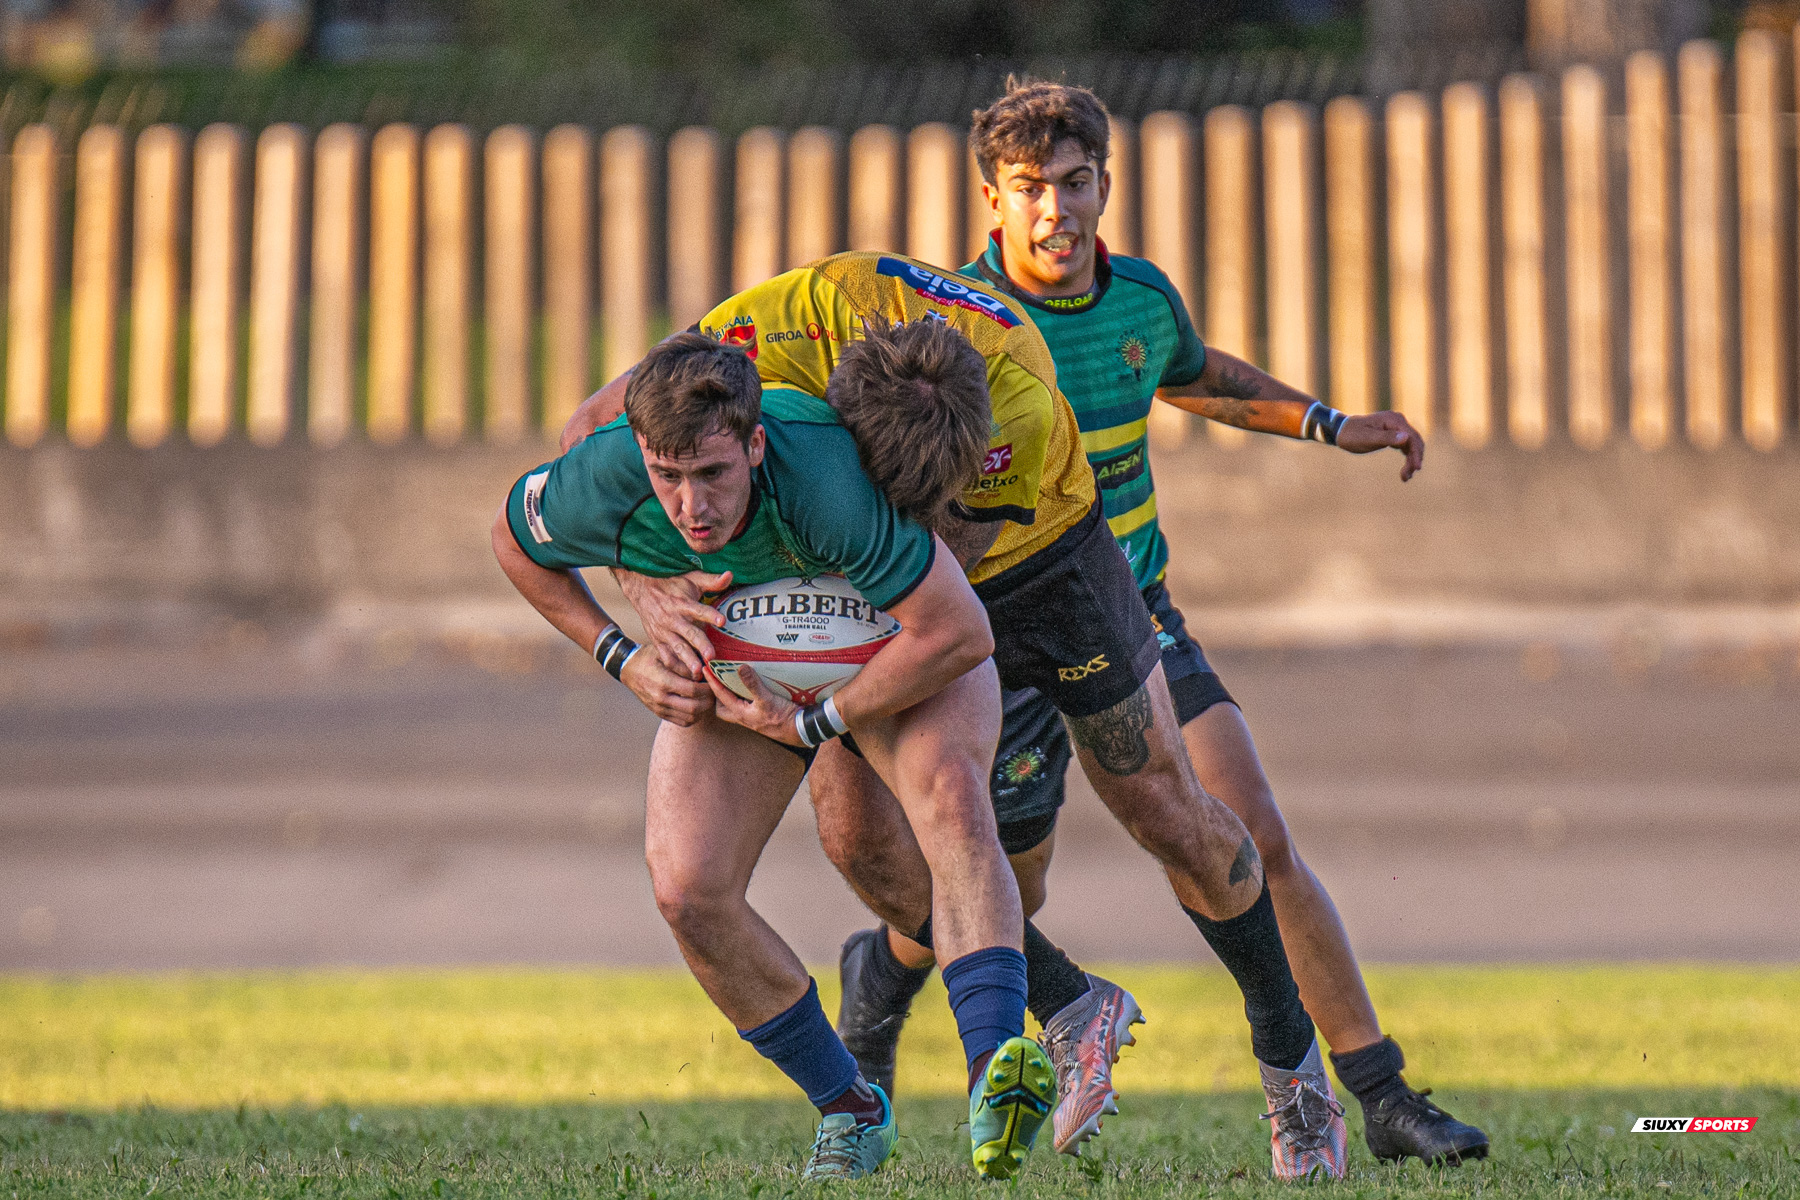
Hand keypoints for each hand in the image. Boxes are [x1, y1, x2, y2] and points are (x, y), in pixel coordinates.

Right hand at [614, 568, 732, 676]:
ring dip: (687, 660)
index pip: (699, 610)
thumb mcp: (691, 578)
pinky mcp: (658, 641)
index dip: (710, 615)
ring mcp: (665, 632)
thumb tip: (729, 574)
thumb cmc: (671, 584)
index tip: (722, 621)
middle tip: (710, 656)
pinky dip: (675, 666)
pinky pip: (666, 656)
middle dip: (700, 645)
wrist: (641, 590)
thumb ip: (711, 580)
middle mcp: (673, 619)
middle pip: (689, 633)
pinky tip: (685, 677)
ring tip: (697, 671)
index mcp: (683, 603)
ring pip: (677, 648)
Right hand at [620, 644, 714, 724]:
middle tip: (714, 690)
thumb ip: (683, 661)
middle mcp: (661, 698)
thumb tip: (704, 669)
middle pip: (694, 707)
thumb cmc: (648, 657)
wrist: (628, 669)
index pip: (693, 690)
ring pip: (690, 717)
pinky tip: (698, 704)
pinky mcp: (660, 714)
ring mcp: (660, 708)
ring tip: (708, 697)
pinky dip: (695, 716)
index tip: (713, 680)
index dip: (708, 687)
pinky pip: (683, 722)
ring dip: (703, 709)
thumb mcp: (664, 652)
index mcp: (663, 681)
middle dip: (709, 700)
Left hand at [704, 663, 802, 745]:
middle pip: (722, 708)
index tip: (705, 668)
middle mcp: (744, 717)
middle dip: (717, 696)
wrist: (799, 730)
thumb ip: (753, 684)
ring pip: (734, 708)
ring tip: (732, 682)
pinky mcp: (762, 716)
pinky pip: (747, 706)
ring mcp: (753, 718)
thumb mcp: (767, 699)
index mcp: (740, 713)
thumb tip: (740, 668)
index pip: (720, 695)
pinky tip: (751, 689)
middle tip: (717, 681)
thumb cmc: (782, 717)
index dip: (712, 681)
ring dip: (731, 696)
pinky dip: (744, 697)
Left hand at [1336, 411, 1424, 480]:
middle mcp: (1397, 421)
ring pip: (1411, 445)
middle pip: (1414, 442)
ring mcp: (1396, 427)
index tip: (1416, 468)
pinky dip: (1407, 457)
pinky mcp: (1393, 434)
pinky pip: (1405, 446)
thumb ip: (1386, 438)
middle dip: (1414, 459)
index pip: (1411, 437)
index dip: (1416, 453)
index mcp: (1393, 420)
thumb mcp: (1367, 439)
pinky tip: (1405, 470)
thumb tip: (1406, 437)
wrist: (1340, 430)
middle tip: (1407, 476)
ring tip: (1405, 477)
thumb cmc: (1351, 434)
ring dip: (1411, 460)